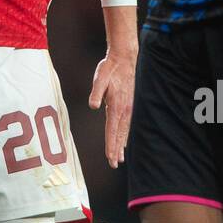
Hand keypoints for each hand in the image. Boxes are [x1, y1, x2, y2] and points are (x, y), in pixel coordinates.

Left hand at [89, 45, 135, 167]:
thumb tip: (92, 106)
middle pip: (120, 134)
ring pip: (125, 130)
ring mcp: (128, 107)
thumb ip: (96, 92)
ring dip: (122, 144)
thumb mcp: (100, 78)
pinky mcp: (129, 104)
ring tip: (120, 158)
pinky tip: (124, 140)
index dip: (111, 145)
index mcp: (116, 105)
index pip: (112, 130)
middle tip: (115, 164)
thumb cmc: (110, 68)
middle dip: (116, 150)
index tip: (110, 158)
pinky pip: (127, 124)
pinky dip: (125, 134)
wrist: (124, 58)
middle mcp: (124, 109)